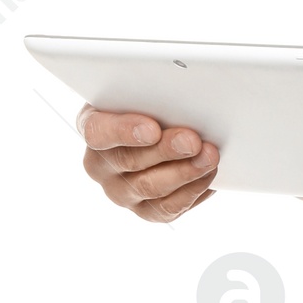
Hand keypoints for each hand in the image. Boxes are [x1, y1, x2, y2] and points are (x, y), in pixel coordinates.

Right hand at [78, 108, 218, 221]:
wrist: (160, 131)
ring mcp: (121, 191)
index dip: (124, 131)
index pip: (98, 132)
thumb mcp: (143, 92)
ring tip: (209, 156)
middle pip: (129, 161)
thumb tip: (179, 94)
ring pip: (151, 187)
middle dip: (166, 150)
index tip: (152, 128)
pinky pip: (168, 208)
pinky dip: (193, 190)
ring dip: (185, 171)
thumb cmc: (149, 106)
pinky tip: (207, 174)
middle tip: (192, 140)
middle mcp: (100, 165)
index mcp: (93, 127)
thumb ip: (151, 94)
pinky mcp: (145, 210)